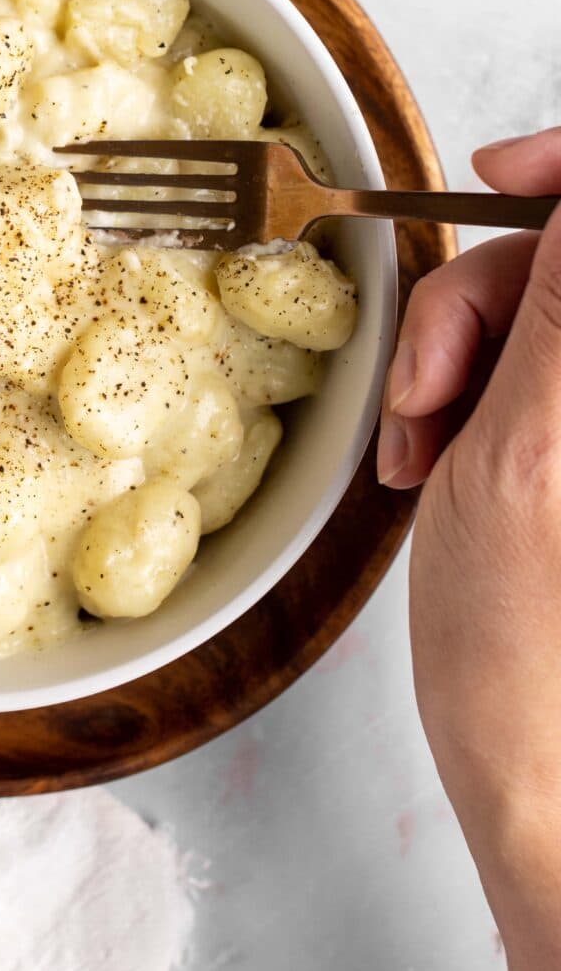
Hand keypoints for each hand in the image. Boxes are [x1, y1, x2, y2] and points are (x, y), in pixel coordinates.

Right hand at [377, 128, 560, 970]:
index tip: (493, 178)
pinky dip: (478, 393)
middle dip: (487, 296)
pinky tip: (442, 454)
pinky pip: (540, 368)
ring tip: (422, 446)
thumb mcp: (527, 458)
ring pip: (549, 309)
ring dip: (465, 355)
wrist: (550, 792)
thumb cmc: (531, 660)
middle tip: (429, 389)